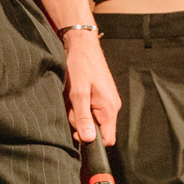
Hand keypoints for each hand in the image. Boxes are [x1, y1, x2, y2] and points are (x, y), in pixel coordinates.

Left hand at [61, 29, 119, 145]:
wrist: (82, 43)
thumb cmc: (81, 64)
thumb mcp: (78, 93)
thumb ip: (83, 117)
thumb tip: (88, 139)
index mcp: (110, 108)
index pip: (107, 139)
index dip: (91, 140)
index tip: (77, 128)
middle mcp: (112, 106)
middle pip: (97, 129)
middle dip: (81, 123)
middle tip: (71, 106)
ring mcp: (107, 100)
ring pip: (92, 119)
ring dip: (79, 112)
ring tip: (72, 96)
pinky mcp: (101, 95)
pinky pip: (91, 109)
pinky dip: (80, 105)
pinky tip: (75, 93)